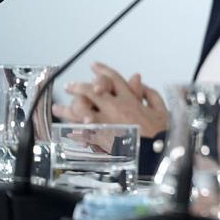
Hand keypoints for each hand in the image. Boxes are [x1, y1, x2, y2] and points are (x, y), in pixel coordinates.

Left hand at [52, 62, 168, 137]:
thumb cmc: (160, 134)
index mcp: (130, 100)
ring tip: (59, 107)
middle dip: (78, 87)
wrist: (155, 153)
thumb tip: (142, 84)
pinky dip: (73, 129)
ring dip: (68, 108)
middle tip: (70, 86)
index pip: (114, 79)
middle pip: (92, 91)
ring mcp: (106, 122)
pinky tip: (67, 129)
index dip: (102, 71)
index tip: (94, 66)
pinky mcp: (100, 137)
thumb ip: (150, 95)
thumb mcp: (161, 110)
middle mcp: (115, 107)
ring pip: (82, 109)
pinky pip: (82, 130)